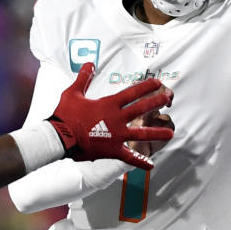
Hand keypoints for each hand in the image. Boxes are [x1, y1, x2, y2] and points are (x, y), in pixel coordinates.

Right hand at [47, 62, 174, 169]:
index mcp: (109, 104)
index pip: (132, 93)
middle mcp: (117, 119)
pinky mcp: (113, 150)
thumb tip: (90, 64)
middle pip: (142, 109)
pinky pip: (129, 157)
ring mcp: (117, 135)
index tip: (157, 83)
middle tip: (168, 98)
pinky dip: (140, 162)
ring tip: (171, 134)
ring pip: (142, 134)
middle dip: (157, 102)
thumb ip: (84, 78)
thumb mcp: (73, 92)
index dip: (146, 87)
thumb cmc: (65, 115)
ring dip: (157, 133)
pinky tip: (151, 165)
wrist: (59, 137)